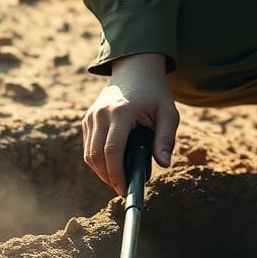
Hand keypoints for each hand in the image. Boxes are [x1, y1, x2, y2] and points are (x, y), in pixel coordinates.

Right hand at [81, 53, 179, 196]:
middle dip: (107, 177)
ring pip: (89, 153)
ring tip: (117, 179)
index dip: (116, 174)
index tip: (124, 189)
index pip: (112, 150)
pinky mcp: (88, 118)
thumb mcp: (168, 112)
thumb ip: (166, 138)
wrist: (136, 68)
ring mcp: (92, 115)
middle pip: (95, 156)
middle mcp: (102, 114)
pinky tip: (110, 165)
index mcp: (121, 112)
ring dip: (101, 171)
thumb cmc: (155, 92)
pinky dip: (97, 159)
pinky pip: (88, 145)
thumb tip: (164, 164)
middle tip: (122, 188)